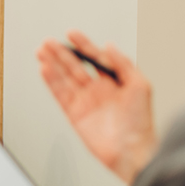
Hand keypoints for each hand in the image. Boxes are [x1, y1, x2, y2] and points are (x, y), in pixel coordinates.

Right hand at [36, 30, 157, 185]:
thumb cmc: (142, 124)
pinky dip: (51, 82)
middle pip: (75, 66)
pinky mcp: (75, 115)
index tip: (72, 34)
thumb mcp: (141, 86)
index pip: (95, 58)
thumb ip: (123, 64)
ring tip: (42, 52)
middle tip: (49, 42)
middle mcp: (99, 91)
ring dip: (53, 64)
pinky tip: (45, 70)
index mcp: (115, 82)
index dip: (83, 45)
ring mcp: (86, 102)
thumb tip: (110, 47)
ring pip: (65, 78)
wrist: (132, 152)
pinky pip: (60, 94)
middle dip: (62, 53)